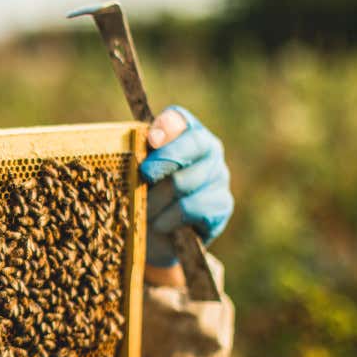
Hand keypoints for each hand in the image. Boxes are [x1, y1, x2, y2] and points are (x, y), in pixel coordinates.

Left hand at [139, 106, 232, 271]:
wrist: (156, 238)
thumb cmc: (142, 196)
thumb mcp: (134, 174)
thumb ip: (137, 156)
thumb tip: (138, 144)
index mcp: (184, 132)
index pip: (179, 118)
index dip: (166, 126)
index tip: (151, 140)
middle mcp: (208, 148)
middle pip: (191, 145)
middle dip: (162, 162)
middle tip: (143, 176)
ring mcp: (219, 175)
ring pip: (184, 181)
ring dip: (156, 200)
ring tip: (144, 210)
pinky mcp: (222, 204)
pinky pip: (191, 208)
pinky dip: (168, 219)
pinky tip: (161, 225)